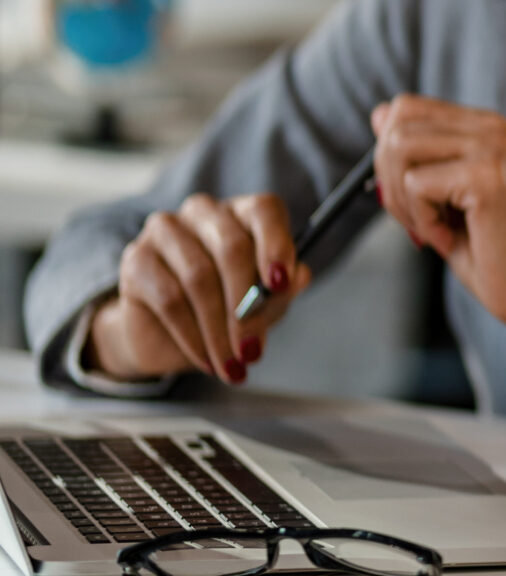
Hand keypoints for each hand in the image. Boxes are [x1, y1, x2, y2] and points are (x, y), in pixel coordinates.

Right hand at [91, 193, 309, 383]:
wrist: (167, 338)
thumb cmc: (226, 311)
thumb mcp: (263, 306)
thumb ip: (281, 291)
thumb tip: (299, 277)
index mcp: (243, 213)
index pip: (264, 211)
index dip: (275, 245)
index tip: (281, 284)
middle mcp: (204, 212)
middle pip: (232, 247)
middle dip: (246, 306)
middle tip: (251, 350)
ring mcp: (165, 231)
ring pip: (199, 277)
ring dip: (218, 330)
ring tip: (231, 363)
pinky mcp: (136, 259)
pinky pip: (169, 299)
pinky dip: (192, 335)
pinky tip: (205, 358)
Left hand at [370, 95, 505, 386]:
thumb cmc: (492, 251)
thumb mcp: (443, 194)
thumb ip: (417, 154)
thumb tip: (379, 115)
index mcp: (486, 126)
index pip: (407, 108)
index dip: (387, 153)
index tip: (408, 195)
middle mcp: (493, 128)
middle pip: (396, 126)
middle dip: (387, 178)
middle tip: (416, 219)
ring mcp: (493, 148)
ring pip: (399, 149)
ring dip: (402, 200)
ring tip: (434, 229)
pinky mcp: (486, 177)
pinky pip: (416, 184)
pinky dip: (422, 221)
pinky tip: (451, 238)